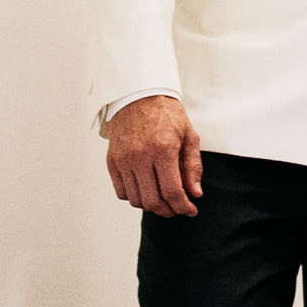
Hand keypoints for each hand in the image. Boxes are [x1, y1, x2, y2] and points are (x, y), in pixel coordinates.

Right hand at [106, 94, 203, 217]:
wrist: (139, 95)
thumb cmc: (167, 114)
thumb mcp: (189, 136)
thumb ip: (193, 167)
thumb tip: (195, 194)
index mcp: (163, 149)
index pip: (172, 192)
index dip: (183, 207)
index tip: (190, 210)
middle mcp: (140, 156)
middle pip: (153, 201)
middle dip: (169, 211)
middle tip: (178, 208)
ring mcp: (123, 160)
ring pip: (136, 200)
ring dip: (152, 205)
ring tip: (163, 199)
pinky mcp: (112, 161)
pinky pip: (122, 191)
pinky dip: (135, 196)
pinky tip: (147, 189)